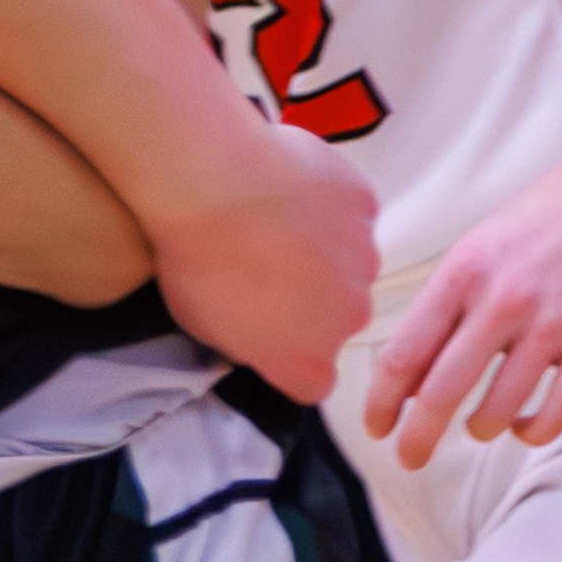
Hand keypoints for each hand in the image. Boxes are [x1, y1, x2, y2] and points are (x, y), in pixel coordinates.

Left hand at [146, 124, 381, 406]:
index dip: (289, 357)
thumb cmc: (196, 257)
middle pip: (337, 319)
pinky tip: (288, 189)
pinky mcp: (365, 204)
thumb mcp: (203, 325)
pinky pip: (351, 212)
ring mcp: (365, 258)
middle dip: (311, 301)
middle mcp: (350, 318)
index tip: (267, 332)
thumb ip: (245, 342)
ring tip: (274, 223)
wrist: (212, 180)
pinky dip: (328, 205)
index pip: (312, 380)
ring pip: (350, 264)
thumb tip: (256, 335)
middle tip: (267, 268)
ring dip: (324, 252)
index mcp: (307, 362)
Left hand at [363, 124, 561, 469]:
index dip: (381, 402)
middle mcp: (501, 298)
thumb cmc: (555, 210)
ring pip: (497, 412)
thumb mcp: (482, 242)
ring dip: (482, 431)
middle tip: (410, 458)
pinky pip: (557, 412)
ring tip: (482, 427)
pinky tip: (526, 424)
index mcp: (463, 271)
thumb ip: (449, 300)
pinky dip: (533, 431)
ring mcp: (552, 321)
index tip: (376, 427)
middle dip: (417, 438)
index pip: (404, 352)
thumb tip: (412, 364)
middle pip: (440, 393)